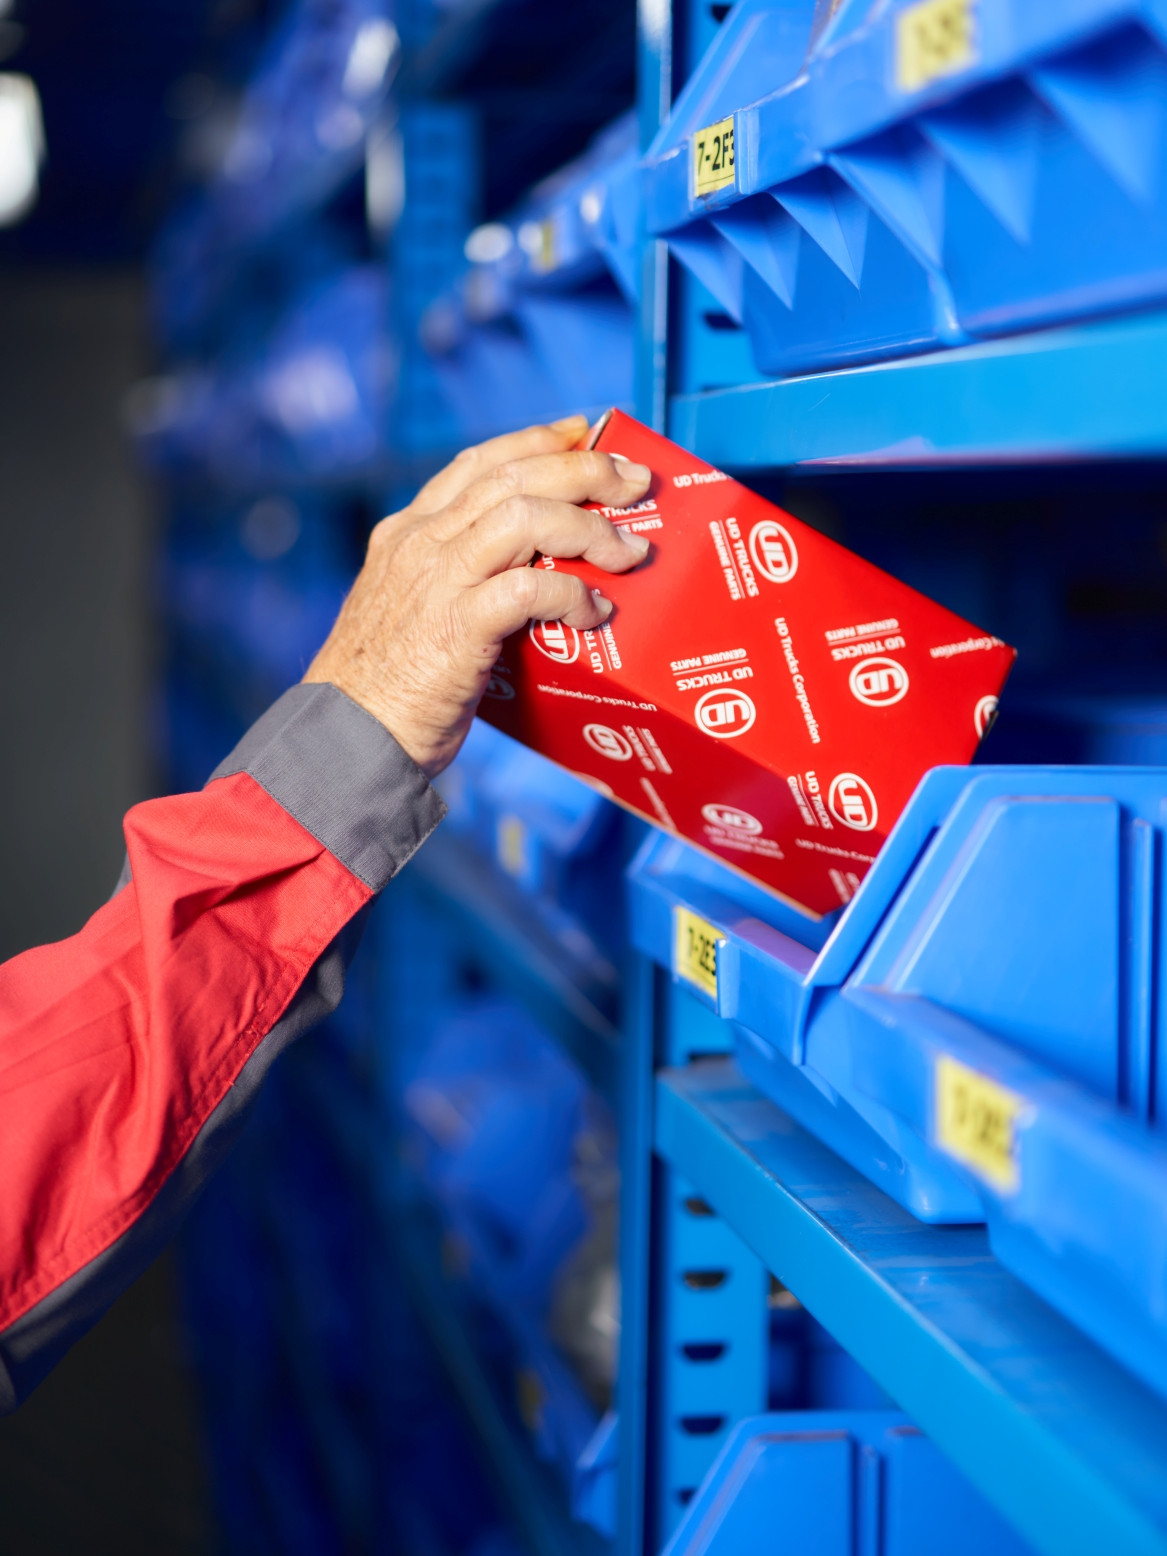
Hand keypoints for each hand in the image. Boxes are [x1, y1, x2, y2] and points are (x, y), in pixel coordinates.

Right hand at [304, 416, 651, 775]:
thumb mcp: (411, 612)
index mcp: (407, 535)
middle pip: (514, 477)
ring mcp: (437, 582)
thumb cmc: (388, 689)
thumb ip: (455, 582)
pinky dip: (573, 595)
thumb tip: (530, 576)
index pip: (478, 463)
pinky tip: (595, 612)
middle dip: (584, 469)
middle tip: (633, 480)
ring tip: (628, 552)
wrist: (346, 738)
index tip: (579, 432)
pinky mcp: (457, 626)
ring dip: (589, 528)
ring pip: (526, 517)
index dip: (536, 440)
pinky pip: (530, 588)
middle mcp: (420, 545)